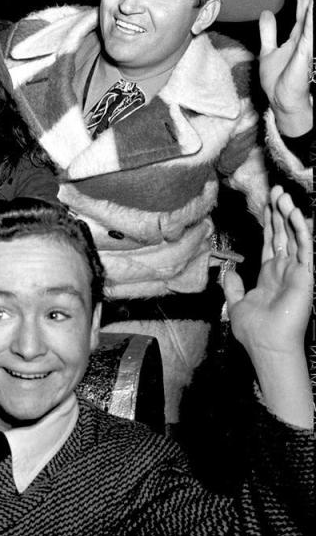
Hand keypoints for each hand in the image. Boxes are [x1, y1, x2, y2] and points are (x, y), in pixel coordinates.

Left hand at [224, 185, 311, 359]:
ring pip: (294, 237)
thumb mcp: (237, 303)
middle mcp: (285, 270)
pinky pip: (305, 248)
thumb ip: (233, 286)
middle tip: (276, 190)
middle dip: (279, 213)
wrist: (265, 345)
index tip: (267, 204)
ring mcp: (297, 272)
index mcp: (270, 274)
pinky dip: (301, 230)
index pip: (271, 242)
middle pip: (283, 235)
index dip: (269, 223)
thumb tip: (228, 271)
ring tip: (283, 195)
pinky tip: (295, 214)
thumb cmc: (253, 330)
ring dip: (290, 215)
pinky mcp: (306, 276)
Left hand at [258, 0, 312, 136]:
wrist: (281, 99)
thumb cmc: (278, 80)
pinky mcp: (307, 51)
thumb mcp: (268, 51)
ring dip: (311, 0)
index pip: (301, 4)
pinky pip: (310, 30)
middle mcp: (305, 35)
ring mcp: (308, 42)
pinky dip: (311, 16)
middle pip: (308, 5)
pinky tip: (311, 3)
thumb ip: (268, 32)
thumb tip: (267, 13)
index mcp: (297, 34)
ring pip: (312, 15)